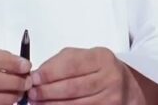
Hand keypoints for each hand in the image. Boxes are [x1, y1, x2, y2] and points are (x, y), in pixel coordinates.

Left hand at [28, 47, 144, 104]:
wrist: (126, 86)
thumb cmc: (98, 69)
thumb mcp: (83, 57)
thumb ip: (60, 63)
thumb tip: (37, 75)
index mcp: (102, 58)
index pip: (71, 65)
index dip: (50, 73)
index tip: (34, 79)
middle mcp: (110, 78)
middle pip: (72, 88)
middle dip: (47, 92)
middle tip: (32, 94)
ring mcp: (110, 98)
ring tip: (37, 103)